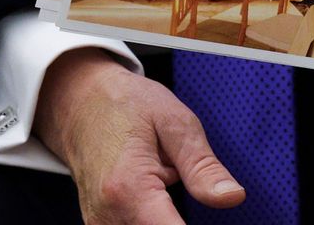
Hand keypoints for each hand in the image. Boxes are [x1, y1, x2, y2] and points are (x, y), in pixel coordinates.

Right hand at [34, 48, 244, 223]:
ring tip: (161, 175)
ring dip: (164, 216)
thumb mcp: (175, 123)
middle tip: (175, 173)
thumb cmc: (127, 105)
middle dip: (180, 216)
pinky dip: (150, 215)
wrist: (80, 101)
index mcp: (129, 189)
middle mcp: (107, 216)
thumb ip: (203, 167)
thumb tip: (233, 197)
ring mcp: (99, 224)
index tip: (204, 203)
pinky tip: (150, 189)